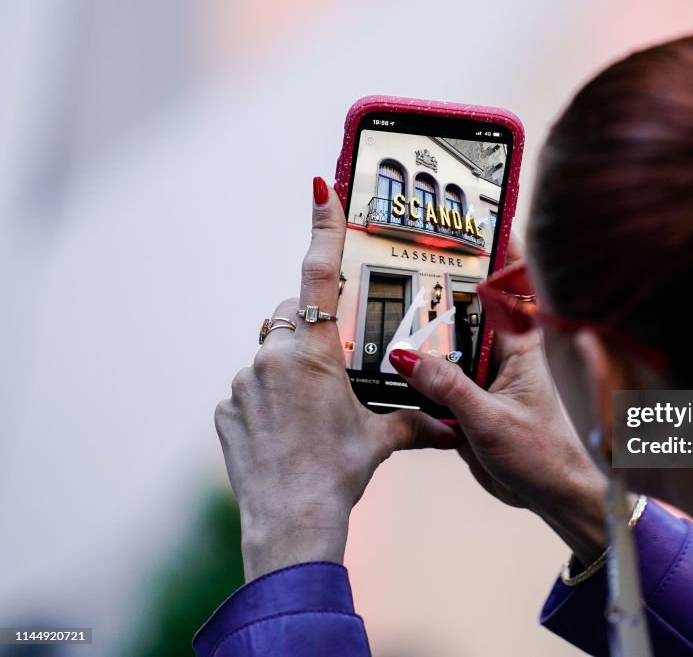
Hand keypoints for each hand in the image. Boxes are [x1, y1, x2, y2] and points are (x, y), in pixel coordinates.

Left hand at [215, 177, 454, 580]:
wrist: (291, 521)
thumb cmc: (339, 474)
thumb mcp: (380, 439)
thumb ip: (411, 419)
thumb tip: (449, 426)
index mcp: (313, 354)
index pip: (318, 276)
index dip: (323, 228)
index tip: (320, 188)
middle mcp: (272, 358)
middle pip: (289, 317)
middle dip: (310, 327)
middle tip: (332, 362)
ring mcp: (242, 383)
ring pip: (268, 353)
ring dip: (288, 367)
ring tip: (310, 412)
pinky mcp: (225, 409)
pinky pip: (248, 387)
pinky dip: (266, 398)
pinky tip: (285, 431)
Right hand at [388, 244, 609, 564]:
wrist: (551, 496)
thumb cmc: (543, 456)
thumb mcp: (490, 420)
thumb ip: (448, 388)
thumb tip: (405, 357)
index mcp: (521, 347)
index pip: (511, 284)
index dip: (497, 248)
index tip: (477, 214)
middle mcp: (503, 354)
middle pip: (470, 306)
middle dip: (444, 282)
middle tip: (408, 252)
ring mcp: (486, 376)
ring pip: (451, 341)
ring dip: (427, 328)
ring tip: (388, 300)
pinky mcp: (471, 401)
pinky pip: (441, 375)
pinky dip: (420, 368)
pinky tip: (391, 361)